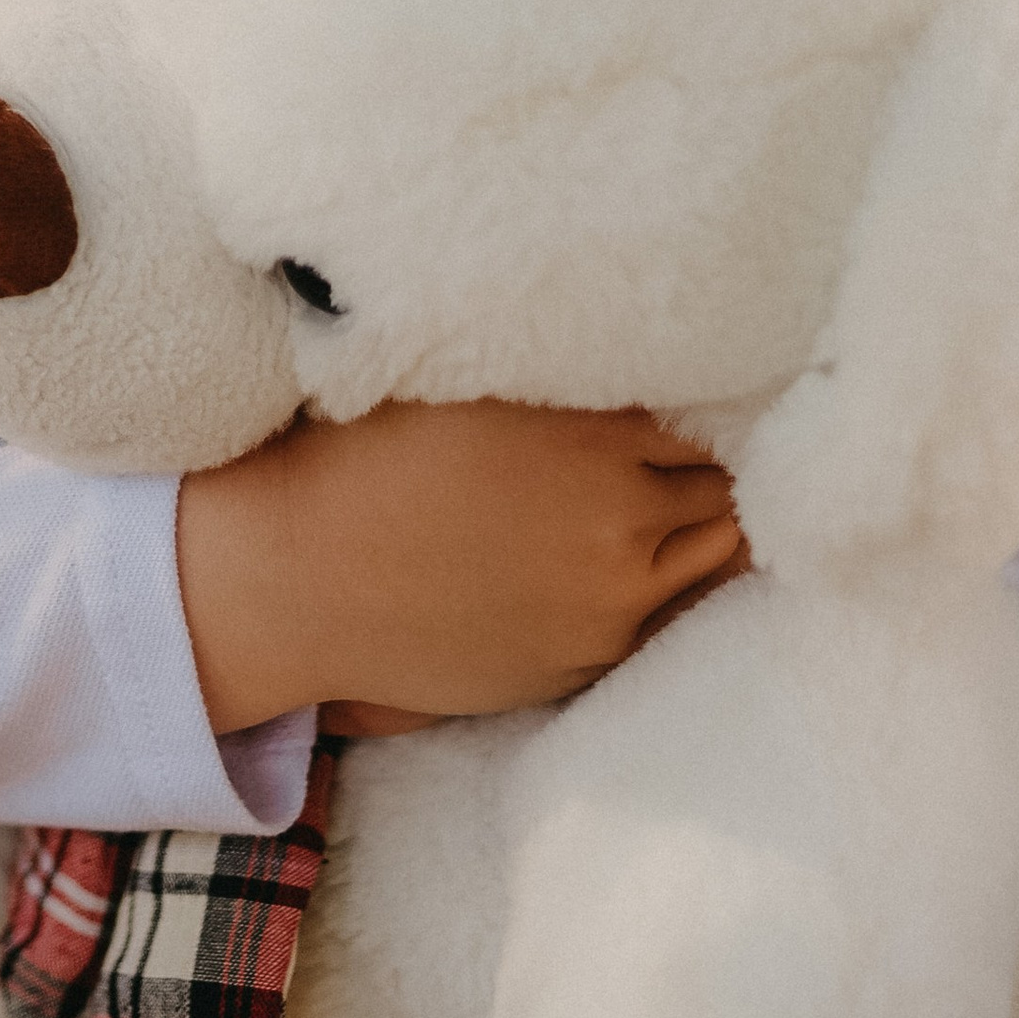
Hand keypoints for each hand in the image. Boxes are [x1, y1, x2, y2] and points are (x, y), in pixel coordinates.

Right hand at [178, 394, 747, 737]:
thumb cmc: (362, 461)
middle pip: (722, 486)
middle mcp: (616, 520)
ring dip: (701, 526)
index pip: (704, 414)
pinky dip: (662, 583)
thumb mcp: (466, 387)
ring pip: (713, 555)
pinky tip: (630, 558)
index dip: (705, 402)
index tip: (704, 391)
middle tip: (703, 446)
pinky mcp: (585, 659)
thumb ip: (565, 380)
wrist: (296, 577)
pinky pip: (664, 616)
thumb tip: (648, 358)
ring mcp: (607, 601)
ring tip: (681, 501)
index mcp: (589, 437)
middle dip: (712, 465)